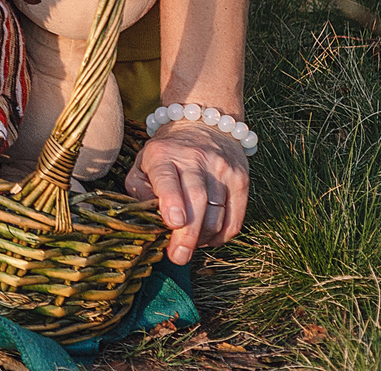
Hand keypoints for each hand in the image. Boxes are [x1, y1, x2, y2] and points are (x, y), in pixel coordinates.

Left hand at [126, 122, 248, 262]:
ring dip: (203, 238)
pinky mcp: (241, 180)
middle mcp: (195, 158)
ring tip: (190, 245)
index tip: (172, 222)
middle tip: (179, 256)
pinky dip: (221, 236)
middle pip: (197, 200)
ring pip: (217, 214)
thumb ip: (139, 190)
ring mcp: (222, 169)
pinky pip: (235, 220)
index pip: (168, 178)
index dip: (171, 201)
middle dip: (188, 234)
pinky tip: (207, 237)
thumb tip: (150, 219)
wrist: (205, 125)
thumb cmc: (167, 154)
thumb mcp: (143, 163)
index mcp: (163, 154)